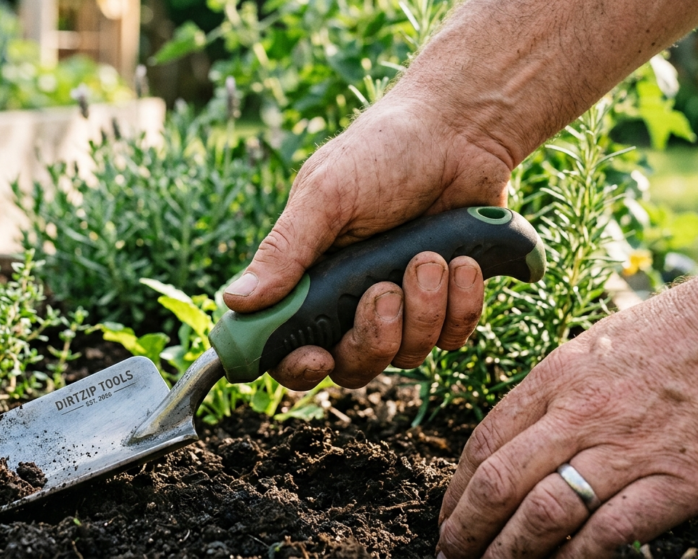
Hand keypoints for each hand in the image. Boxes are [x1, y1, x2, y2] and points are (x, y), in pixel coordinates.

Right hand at [223, 93, 512, 389]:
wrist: (461, 130)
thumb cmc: (382, 152)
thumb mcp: (325, 196)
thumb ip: (284, 252)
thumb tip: (233, 301)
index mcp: (312, 278)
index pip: (290, 347)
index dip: (299, 366)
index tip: (317, 357)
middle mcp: (353, 301)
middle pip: (353, 365)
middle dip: (373, 337)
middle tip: (384, 291)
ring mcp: (405, 305)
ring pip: (408, 355)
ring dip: (424, 309)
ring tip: (431, 256)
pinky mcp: (450, 302)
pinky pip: (453, 338)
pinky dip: (462, 305)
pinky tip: (463, 262)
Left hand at [436, 264, 697, 557]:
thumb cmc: (670, 332)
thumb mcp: (589, 350)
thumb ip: (549, 396)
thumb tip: (512, 443)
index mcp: (555, 379)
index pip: (484, 444)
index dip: (457, 491)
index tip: (449, 516)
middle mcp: (581, 414)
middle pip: (501, 482)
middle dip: (468, 529)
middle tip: (452, 553)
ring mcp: (629, 448)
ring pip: (545, 512)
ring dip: (509, 551)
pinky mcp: (678, 480)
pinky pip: (611, 530)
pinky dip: (576, 557)